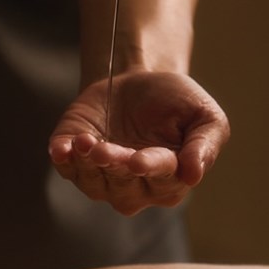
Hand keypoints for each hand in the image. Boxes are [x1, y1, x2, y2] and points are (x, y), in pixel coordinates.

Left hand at [49, 71, 229, 215]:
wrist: (138, 80)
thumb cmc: (175, 101)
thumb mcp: (204, 115)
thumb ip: (206, 144)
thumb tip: (194, 174)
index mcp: (171, 179)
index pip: (161, 178)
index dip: (149, 168)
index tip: (137, 161)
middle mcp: (137, 187)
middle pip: (124, 185)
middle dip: (114, 166)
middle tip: (105, 149)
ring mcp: (104, 179)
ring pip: (94, 183)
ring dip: (87, 165)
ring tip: (85, 142)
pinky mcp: (76, 162)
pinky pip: (68, 170)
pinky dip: (64, 161)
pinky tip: (62, 150)